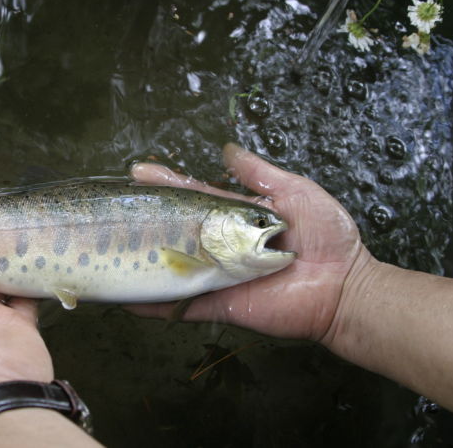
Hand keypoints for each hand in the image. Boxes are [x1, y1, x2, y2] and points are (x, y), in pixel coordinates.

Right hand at [130, 143, 370, 342]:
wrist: (344, 286)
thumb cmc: (326, 236)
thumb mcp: (295, 192)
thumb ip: (259, 174)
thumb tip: (227, 149)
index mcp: (235, 217)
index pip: (193, 196)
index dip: (168, 183)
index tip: (141, 171)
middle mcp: (219, 245)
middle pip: (175, 228)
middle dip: (145, 216)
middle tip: (117, 203)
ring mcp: (216, 274)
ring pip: (171, 265)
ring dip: (141, 257)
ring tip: (107, 247)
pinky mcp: (218, 302)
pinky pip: (180, 303)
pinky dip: (153, 303)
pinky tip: (124, 297)